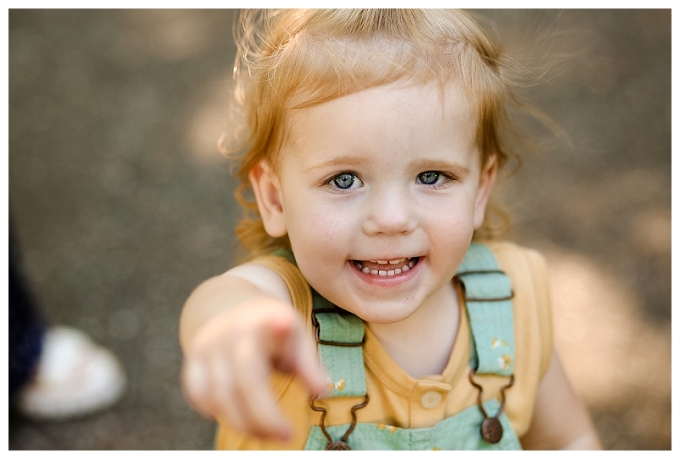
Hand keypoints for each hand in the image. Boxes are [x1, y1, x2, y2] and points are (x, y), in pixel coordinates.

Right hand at [180, 299, 327, 440]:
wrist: (231, 307)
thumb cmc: (272, 329)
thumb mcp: (296, 336)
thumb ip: (309, 364)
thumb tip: (322, 389)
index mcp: (263, 319)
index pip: (269, 324)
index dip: (277, 326)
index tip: (285, 323)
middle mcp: (231, 330)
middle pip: (244, 380)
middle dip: (264, 416)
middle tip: (285, 435)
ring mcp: (207, 345)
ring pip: (218, 395)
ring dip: (242, 422)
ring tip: (266, 433)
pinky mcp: (192, 361)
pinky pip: (198, 395)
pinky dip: (216, 412)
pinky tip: (239, 418)